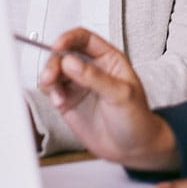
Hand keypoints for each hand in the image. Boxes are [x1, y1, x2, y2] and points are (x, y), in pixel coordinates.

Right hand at [39, 27, 178, 171]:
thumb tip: (70, 61)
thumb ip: (95, 78)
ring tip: (56, 95)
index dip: (68, 39)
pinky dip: (51, 94)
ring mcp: (78, 85)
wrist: (133, 149)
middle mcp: (91, 68)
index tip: (56, 47)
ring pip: (55, 72)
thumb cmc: (136, 118)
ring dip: (50, 79)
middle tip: (50, 77)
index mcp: (108, 59)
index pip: (84, 39)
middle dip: (54, 63)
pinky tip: (59, 103)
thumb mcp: (120, 95)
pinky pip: (52, 90)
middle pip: (64, 54)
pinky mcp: (69, 101)